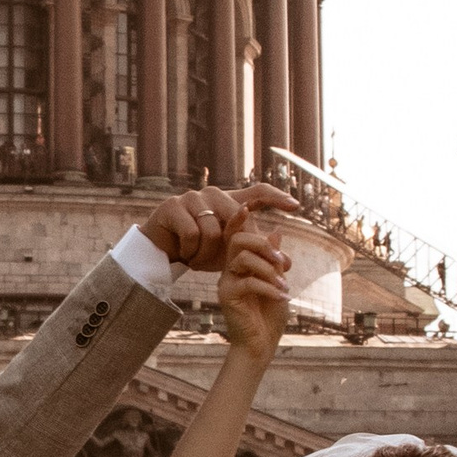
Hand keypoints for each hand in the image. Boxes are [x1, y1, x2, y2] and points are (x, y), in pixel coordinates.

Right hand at [141, 177, 296, 272]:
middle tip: (232, 264)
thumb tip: (289, 262)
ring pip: (212, 230)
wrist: (160, 250)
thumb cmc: (199, 249)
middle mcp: (212, 193)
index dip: (277, 198)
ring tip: (197, 260)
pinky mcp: (172, 207)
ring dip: (205, 254)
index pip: (258, 192)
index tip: (296, 205)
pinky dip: (190, 252)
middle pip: (236, 215)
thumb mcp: (228, 252)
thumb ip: (252, 251)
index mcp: (229, 201)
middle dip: (239, 244)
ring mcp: (191, 198)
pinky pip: (192, 235)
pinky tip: (184, 255)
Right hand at [217, 221, 292, 361]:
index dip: (239, 219)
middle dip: (263, 244)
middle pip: (237, 240)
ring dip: (269, 270)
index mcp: (241, 264)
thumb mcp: (278, 281)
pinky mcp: (228, 297)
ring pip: (243, 258)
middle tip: (282, 261)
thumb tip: (276, 230)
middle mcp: (230, 270)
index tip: (247, 206)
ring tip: (285, 286)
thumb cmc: (269, 314)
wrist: (260, 344)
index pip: (236, 235)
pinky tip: (282, 297)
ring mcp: (227, 282)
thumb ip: (274, 259)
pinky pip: (248, 282)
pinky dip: (269, 288)